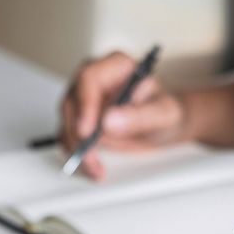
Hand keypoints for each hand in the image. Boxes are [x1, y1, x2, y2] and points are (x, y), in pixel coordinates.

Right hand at [59, 51, 187, 179]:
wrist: (164, 125)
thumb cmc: (166, 112)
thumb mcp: (164, 114)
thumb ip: (140, 116)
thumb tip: (109, 121)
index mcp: (117, 65)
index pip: (89, 78)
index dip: (85, 105)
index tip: (87, 131)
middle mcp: (96, 78)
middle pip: (72, 101)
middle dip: (78, 134)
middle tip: (91, 158)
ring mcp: (85, 98)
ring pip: (67, 121)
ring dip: (76, 147)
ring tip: (96, 168)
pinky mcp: (80, 118)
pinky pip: (68, 135)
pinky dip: (76, 153)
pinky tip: (92, 166)